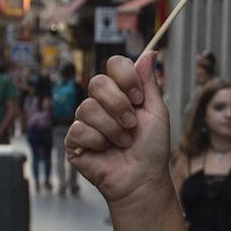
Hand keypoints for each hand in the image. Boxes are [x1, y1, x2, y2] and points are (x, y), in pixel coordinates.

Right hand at [64, 53, 170, 205]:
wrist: (143, 178)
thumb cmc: (151, 148)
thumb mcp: (156, 111)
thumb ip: (149, 82)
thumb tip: (151, 52)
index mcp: (121, 92)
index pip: (114, 65)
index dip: (125, 78)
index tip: (138, 98)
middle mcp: (101, 103)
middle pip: (97, 83)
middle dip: (119, 105)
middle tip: (132, 124)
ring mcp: (85, 121)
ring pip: (88, 108)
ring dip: (112, 129)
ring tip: (123, 142)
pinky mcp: (74, 141)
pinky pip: (79, 130)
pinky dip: (98, 142)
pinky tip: (106, 151)